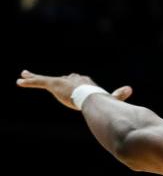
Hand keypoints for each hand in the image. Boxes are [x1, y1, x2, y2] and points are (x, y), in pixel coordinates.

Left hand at [17, 71, 131, 109]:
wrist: (90, 97)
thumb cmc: (100, 99)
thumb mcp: (109, 98)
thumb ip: (118, 95)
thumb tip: (130, 89)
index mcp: (84, 82)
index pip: (76, 79)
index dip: (72, 82)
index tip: (70, 82)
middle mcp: (72, 79)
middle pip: (61, 78)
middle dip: (53, 80)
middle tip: (47, 82)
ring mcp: (62, 81)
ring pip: (45, 79)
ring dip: (34, 78)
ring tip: (23, 76)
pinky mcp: (53, 84)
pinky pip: (39, 81)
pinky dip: (29, 81)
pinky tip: (19, 81)